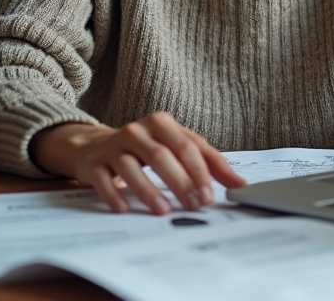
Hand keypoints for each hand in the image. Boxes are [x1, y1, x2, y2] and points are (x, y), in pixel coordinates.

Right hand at [30, 113, 246, 214]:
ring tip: (164, 210)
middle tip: (193, 205)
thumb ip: (208, 163)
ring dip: (149, 190)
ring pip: (132, 167)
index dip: (199, 172)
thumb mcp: (177, 147)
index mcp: (162, 123)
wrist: (95, 146)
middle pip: (162, 156)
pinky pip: (104, 179)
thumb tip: (240, 184)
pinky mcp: (94, 163)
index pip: (187, 146)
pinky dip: (115, 194)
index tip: (209, 196)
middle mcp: (137, 131)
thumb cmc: (145, 148)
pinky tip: (125, 208)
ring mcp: (114, 146)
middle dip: (180, 182)